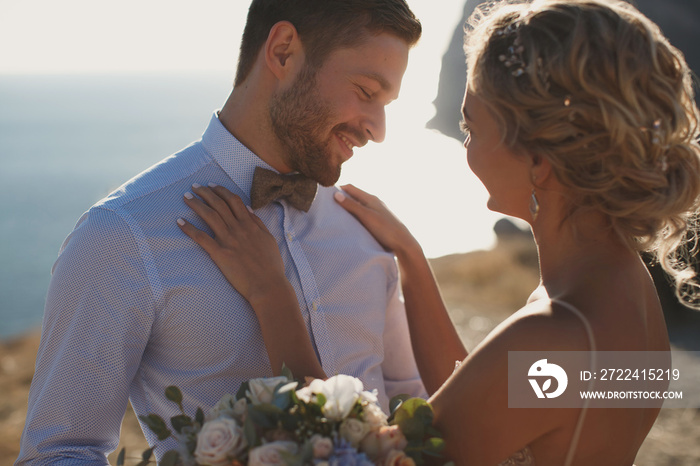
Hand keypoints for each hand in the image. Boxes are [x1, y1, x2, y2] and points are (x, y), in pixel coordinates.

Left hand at [177, 183, 287, 304]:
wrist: (267, 285)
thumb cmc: (271, 265)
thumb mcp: (268, 239)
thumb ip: (257, 223)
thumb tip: (248, 209)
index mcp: (250, 224)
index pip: (233, 201)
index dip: (221, 191)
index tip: (212, 185)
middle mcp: (238, 228)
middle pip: (219, 204)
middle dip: (205, 193)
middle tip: (195, 186)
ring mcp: (228, 240)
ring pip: (210, 216)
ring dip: (196, 204)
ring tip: (186, 197)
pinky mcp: (220, 254)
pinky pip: (201, 238)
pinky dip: (189, 228)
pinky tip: (180, 221)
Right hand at [334, 184, 420, 256]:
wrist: (404, 244)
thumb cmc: (386, 229)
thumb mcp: (366, 217)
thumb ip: (352, 206)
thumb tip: (336, 194)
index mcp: (371, 198)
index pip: (350, 188)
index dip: (338, 189)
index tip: (325, 195)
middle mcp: (374, 202)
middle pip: (354, 196)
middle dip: (341, 199)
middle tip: (327, 206)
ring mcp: (377, 212)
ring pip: (358, 206)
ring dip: (348, 208)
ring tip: (336, 215)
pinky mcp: (378, 221)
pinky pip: (363, 214)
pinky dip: (354, 216)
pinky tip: (350, 224)